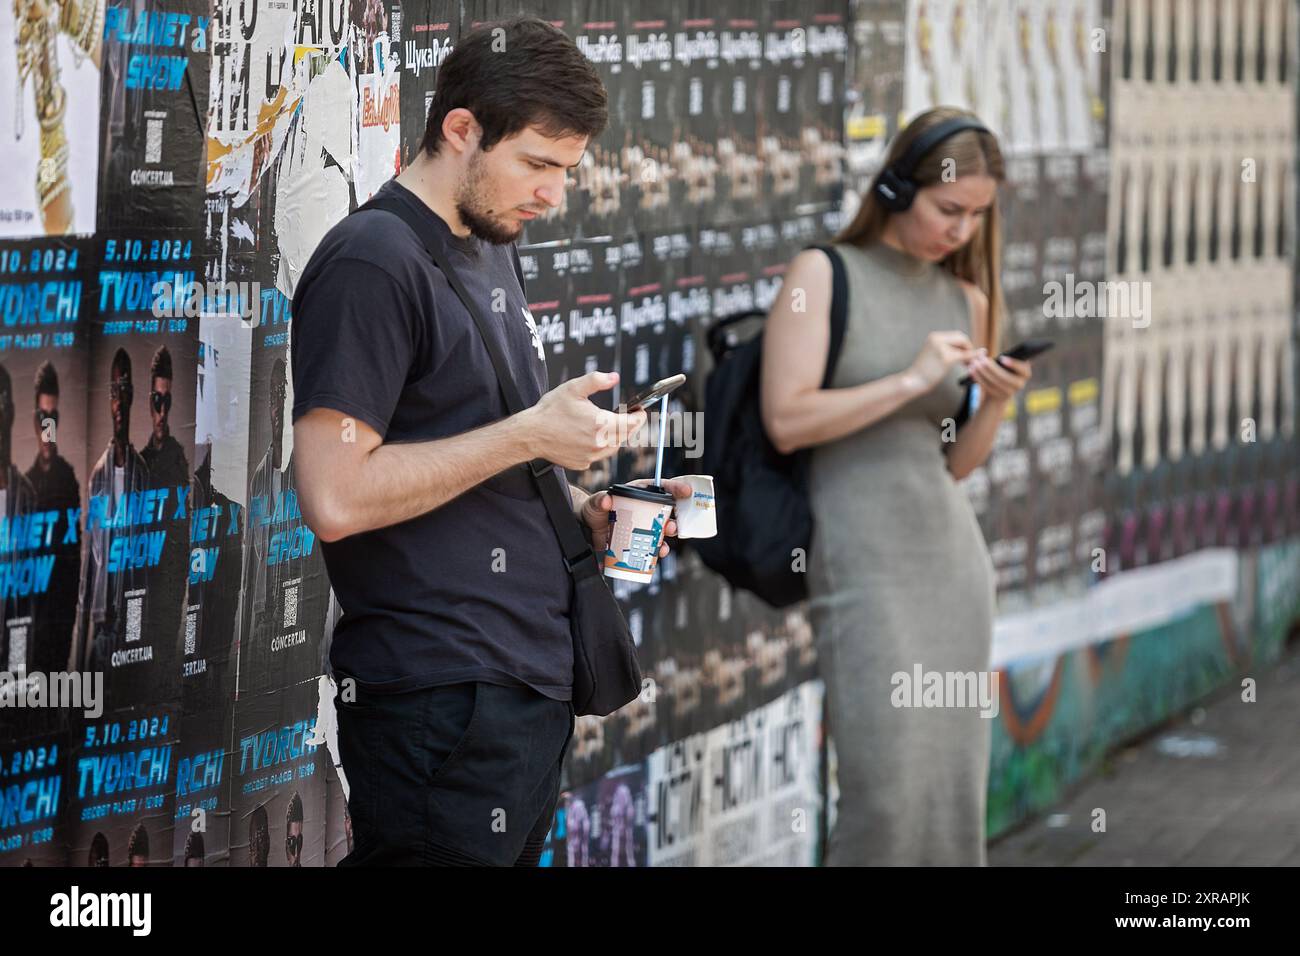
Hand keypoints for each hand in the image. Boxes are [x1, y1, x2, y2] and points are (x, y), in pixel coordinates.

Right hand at [523, 370, 646, 470]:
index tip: (640, 409)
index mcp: (601, 424)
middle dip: (631, 425)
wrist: (530, 434)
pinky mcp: (582, 463)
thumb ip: (596, 380)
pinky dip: (600, 446)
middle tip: (629, 415)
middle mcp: (599, 443)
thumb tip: (614, 377)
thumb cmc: (550, 410)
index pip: (633, 423)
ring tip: (610, 424)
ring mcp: (591, 456)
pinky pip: (599, 455)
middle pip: (627, 436)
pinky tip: (591, 436)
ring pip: (614, 447)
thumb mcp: (573, 388)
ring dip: (616, 436)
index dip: (640, 415)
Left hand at [579, 477, 691, 558]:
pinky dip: (659, 549)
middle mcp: (644, 507)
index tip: (686, 491)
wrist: (587, 529)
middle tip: (674, 526)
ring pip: (663, 527)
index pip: (660, 487)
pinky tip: (660, 553)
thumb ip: (599, 500)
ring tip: (666, 540)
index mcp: (638, 492)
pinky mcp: (640, 538)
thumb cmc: (593, 510)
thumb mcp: (595, 503)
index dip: (675, 488)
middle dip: (675, 517)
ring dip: (669, 534)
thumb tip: (606, 500)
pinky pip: (654, 543)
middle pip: (666, 510)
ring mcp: (644, 523)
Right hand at [905, 331, 976, 392]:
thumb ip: (948, 349)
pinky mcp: (946, 358)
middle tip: (970, 360)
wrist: (913, 381)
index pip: (957, 335)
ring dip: (970, 353)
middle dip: (968, 347)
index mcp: (934, 336)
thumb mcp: (935, 355)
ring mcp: (941, 347)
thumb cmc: (924, 371)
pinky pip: (963, 356)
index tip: (966, 356)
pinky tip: (969, 365)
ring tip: (968, 364)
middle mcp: (937, 338)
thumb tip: (966, 348)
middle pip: (962, 337)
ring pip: (964, 345)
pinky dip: (970, 359)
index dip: (964, 344)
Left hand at [965, 348, 1031, 403]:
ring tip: (974, 363)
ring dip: (983, 372)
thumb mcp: (1006, 364)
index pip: (1023, 369)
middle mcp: (1020, 384)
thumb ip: (1001, 357)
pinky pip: (987, 387)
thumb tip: (982, 352)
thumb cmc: (1004, 370)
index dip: (1013, 364)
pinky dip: (978, 378)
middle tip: (981, 359)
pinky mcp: (998, 396)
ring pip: (994, 382)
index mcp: (1025, 373)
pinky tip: (972, 370)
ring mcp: (1009, 392)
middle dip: (992, 368)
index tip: (1001, 358)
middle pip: (1005, 377)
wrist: (1001, 390)